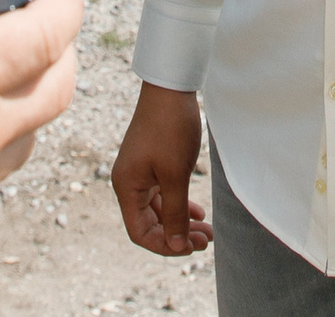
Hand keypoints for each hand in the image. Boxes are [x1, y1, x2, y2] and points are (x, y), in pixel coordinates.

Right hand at [112, 82, 212, 255]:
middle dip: (178, 235)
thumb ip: (175, 213)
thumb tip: (175, 245)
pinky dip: (179, 205)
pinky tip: (198, 212)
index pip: (140, 233)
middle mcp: (128, 183)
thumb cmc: (170, 128)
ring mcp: (139, 173)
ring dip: (181, 222)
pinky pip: (163, 195)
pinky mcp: (151, 164)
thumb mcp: (175, 175)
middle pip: (149, 224)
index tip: (191, 246)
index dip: (165, 245)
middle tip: (207, 240)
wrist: (170, 88)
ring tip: (208, 231)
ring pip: (159, 210)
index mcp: (126, 187)